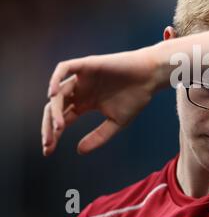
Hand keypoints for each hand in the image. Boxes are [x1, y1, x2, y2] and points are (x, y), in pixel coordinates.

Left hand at [41, 47, 163, 155]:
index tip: (49, 151)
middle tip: (49, 143)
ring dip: (54, 110)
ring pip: (58, 93)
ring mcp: (82, 77)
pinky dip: (55, 79)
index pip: (62, 119)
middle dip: (49, 126)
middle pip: (54, 108)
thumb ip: (98, 136)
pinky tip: (53, 94)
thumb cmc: (136, 97)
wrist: (150, 77)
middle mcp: (80, 91)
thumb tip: (79, 151)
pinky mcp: (87, 64)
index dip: (53, 134)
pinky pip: (64, 68)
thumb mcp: (117, 123)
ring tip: (59, 126)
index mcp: (85, 103)